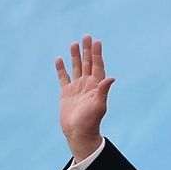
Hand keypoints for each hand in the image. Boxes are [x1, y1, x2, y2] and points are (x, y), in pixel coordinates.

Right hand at [55, 34, 115, 161]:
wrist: (79, 133)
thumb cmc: (90, 121)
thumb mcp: (99, 105)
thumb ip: (103, 91)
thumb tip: (111, 78)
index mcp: (96, 86)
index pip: (97, 66)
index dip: (97, 54)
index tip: (97, 41)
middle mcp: (87, 85)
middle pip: (87, 63)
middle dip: (87, 50)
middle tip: (86, 36)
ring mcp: (76, 88)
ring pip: (76, 68)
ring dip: (75, 56)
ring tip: (74, 44)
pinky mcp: (66, 93)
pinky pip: (63, 77)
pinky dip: (61, 69)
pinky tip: (59, 59)